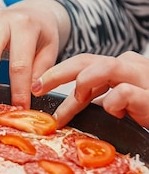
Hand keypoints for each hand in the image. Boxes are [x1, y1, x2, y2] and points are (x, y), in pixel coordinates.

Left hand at [33, 51, 148, 127]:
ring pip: (107, 67)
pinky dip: (113, 103)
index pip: (83, 62)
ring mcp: (143, 78)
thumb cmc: (147, 111)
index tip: (35, 87)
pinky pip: (125, 92)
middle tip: (37, 88)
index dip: (56, 72)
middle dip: (58, 73)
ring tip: (76, 101)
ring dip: (84, 84)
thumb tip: (64, 107)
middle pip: (88, 60)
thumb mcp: (118, 104)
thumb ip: (96, 98)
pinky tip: (114, 113)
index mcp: (120, 67)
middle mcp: (131, 66)